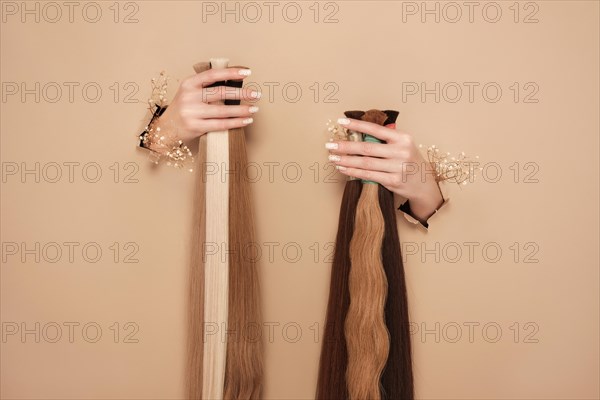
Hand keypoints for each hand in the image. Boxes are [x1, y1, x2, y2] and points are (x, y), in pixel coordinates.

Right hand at [154, 67, 260, 141]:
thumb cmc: (183, 109)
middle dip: (242, 93)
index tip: (247, 72)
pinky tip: (246, 120)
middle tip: (256, 94)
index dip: (231, 72)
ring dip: (242, 110)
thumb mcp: (190, 93)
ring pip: (222, 111)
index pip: (213, 74)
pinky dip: (236, 122)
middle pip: (220, 93)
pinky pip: (220, 124)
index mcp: (189, 83)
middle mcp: (189, 96)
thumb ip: (207, 88)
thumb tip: (235, 82)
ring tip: (254, 109)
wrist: (164, 130)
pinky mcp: (195, 127)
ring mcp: (191, 113)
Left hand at [326, 118, 443, 222]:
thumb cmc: (409, 160)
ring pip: (365, 163)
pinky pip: (368, 175)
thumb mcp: (403, 145)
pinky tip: (343, 168)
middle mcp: (401, 152)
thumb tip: (359, 130)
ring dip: (346, 160)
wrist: (424, 184)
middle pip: (367, 148)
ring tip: (332, 157)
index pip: (376, 129)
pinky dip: (353, 171)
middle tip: (330, 144)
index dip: (357, 125)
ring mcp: (397, 167)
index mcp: (403, 138)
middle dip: (345, 146)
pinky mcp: (393, 181)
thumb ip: (386, 138)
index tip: (341, 122)